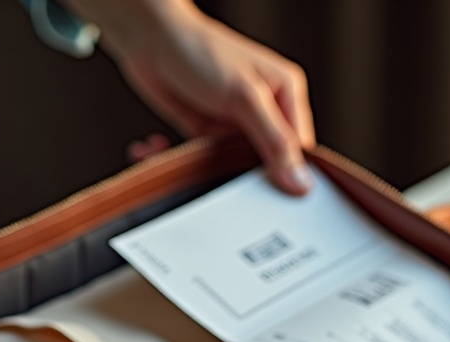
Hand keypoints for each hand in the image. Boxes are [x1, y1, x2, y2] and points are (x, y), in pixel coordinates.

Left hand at [87, 3, 315, 193]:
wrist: (148, 39)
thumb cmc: (199, 50)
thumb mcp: (245, 97)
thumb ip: (275, 141)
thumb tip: (301, 181)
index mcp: (286, 94)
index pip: (301, 149)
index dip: (289, 174)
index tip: (276, 195)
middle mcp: (265, 110)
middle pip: (270, 162)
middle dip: (246, 174)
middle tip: (229, 182)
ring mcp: (237, 122)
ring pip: (237, 165)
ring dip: (213, 170)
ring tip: (194, 161)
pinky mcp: (209, 131)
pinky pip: (209, 160)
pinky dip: (190, 163)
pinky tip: (169, 151)